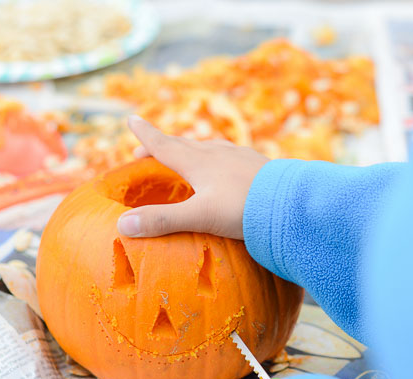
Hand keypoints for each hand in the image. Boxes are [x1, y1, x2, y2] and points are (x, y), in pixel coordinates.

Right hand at [116, 116, 269, 239]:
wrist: (291, 202)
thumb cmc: (244, 208)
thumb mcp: (200, 217)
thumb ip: (162, 220)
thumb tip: (122, 226)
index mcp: (199, 161)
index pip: (164, 145)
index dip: (146, 134)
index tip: (131, 118)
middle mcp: (217, 153)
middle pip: (184, 145)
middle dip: (164, 145)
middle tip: (148, 148)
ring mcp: (240, 157)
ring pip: (210, 148)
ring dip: (193, 150)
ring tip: (188, 155)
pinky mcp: (259, 165)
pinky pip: (232, 157)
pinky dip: (219, 159)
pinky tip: (229, 166)